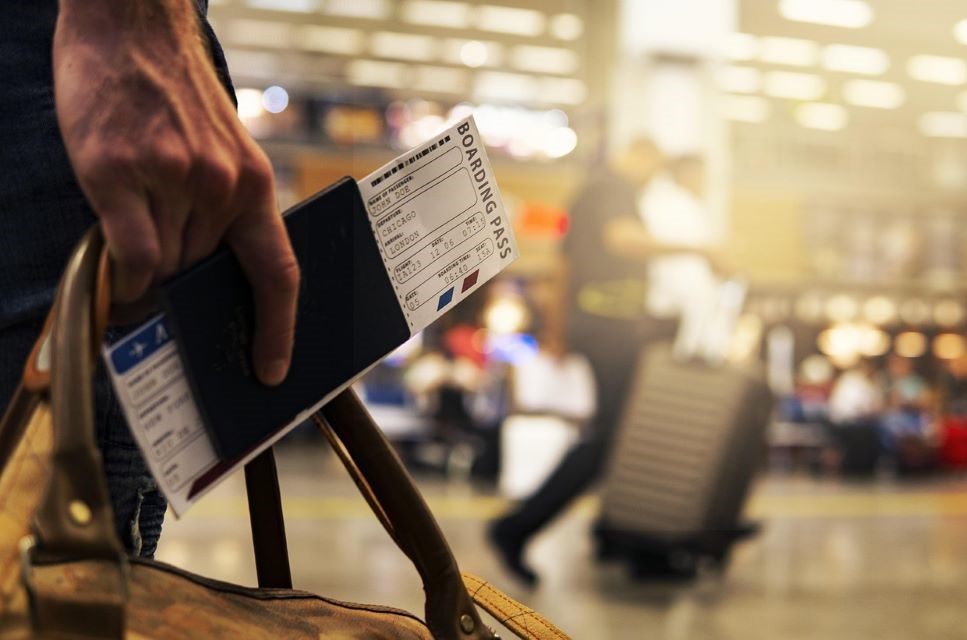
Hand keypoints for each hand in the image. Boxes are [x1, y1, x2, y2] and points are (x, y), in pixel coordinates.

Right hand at [53, 0, 298, 384]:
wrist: (132, 28)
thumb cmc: (176, 97)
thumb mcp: (223, 152)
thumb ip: (221, 212)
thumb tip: (201, 278)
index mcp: (254, 185)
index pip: (278, 273)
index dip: (278, 329)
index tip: (271, 369)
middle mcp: (219, 187)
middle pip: (202, 276)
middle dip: (183, 294)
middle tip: (165, 307)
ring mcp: (170, 180)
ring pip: (163, 269)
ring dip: (148, 280)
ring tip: (132, 267)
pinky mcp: (118, 173)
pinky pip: (130, 254)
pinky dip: (123, 275)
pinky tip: (117, 273)